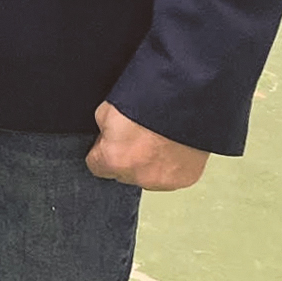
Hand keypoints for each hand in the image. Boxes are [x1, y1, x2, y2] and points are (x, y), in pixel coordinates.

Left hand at [85, 102, 210, 189]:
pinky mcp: (185, 179)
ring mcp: (163, 181)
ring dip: (148, 165)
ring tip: (157, 140)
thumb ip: (103, 133)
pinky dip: (169, 165)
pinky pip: (170, 176)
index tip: (107, 144)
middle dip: (125, 159)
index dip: (101, 152)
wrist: (185, 100)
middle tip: (137, 138)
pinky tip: (172, 147)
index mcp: (113, 160)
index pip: (96, 167)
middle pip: (122, 173)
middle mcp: (138, 176)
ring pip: (147, 177)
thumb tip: (106, 140)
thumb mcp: (106, 111)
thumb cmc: (147, 101)